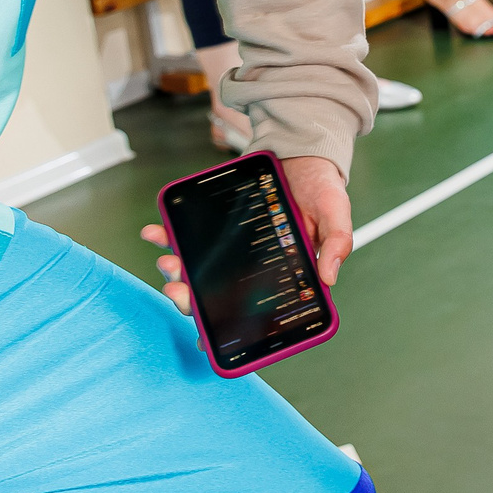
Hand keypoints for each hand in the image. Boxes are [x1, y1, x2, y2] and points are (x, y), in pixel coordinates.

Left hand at [141, 155, 352, 318]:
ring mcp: (230, 246)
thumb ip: (337, 241)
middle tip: (178, 292)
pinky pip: (186, 234)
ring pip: (195, 270)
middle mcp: (251, 266)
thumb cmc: (321, 188)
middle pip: (214, 295)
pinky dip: (167, 236)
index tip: (204, 340)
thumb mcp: (336, 212)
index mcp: (280, 274)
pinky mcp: (215, 223)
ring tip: (169, 261)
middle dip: (189, 300)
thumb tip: (328, 278)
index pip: (252, 311)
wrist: (301, 152)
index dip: (226, 330)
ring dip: (175, 271)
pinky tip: (155, 233)